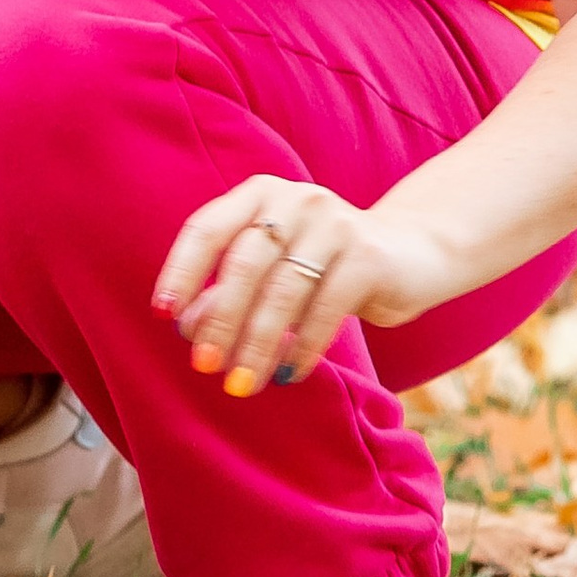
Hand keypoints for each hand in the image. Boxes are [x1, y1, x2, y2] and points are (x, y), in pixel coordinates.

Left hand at [152, 175, 463, 396]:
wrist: (414, 252)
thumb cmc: (324, 265)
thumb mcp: (273, 271)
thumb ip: (228, 290)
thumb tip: (186, 326)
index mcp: (259, 194)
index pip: (206, 229)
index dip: (181, 271)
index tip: (162, 314)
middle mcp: (295, 200)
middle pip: (244, 263)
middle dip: (220, 318)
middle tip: (203, 363)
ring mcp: (335, 224)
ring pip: (284, 291)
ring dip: (259, 342)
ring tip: (243, 382)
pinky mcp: (369, 257)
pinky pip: (327, 308)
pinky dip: (304, 346)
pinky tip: (289, 374)